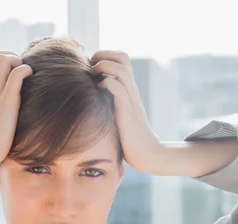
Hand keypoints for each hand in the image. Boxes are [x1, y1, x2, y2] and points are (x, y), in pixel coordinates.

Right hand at [0, 49, 32, 165]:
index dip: (0, 59)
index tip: (12, 72)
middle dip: (9, 56)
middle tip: (20, 71)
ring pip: (1, 58)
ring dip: (16, 61)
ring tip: (25, 74)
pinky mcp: (7, 101)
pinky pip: (16, 74)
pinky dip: (25, 71)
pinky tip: (31, 79)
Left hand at [91, 50, 161, 171]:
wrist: (147, 154)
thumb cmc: (130, 139)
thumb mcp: (117, 116)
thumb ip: (110, 104)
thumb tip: (91, 99)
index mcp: (129, 89)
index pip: (121, 59)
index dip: (105, 55)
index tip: (91, 66)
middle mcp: (132, 90)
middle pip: (123, 56)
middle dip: (103, 54)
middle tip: (90, 66)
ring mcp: (131, 99)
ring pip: (121, 68)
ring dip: (103, 66)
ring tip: (93, 77)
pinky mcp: (127, 111)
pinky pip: (117, 87)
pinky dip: (105, 84)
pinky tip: (97, 92)